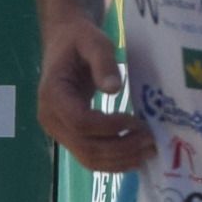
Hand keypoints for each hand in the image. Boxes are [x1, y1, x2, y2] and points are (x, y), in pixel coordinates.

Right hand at [38, 7, 151, 171]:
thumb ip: (103, 62)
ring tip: (148, 152)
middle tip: (151, 142)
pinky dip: (113, 162)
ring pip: (88, 158)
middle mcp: (50, 119)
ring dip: (120, 160)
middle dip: (121, 148)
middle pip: (86, 147)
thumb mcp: (93, 42)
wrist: (63, 42)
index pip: (81, 122)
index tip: (137, 121)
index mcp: (53, 94)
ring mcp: (57, 131)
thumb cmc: (79, 40)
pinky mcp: (68, 137)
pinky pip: (89, 157)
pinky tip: (134, 158)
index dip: (110, 126)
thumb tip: (113, 89)